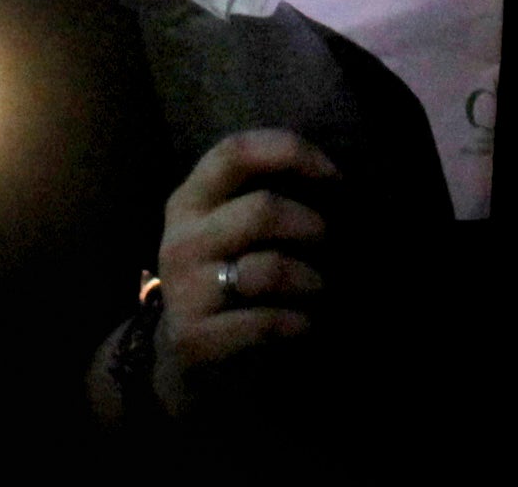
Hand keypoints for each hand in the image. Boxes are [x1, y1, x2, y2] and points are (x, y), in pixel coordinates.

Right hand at [149, 126, 336, 415]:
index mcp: (189, 200)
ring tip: (319, 289)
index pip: (236, 152)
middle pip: (262, 210)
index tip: (335, 178)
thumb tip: (337, 181)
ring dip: (312, 280)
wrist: (182, 364)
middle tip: (328, 245)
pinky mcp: (194, 340)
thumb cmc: (224, 282)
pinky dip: (299, 322)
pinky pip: (266, 322)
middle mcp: (180, 240)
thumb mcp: (230, 231)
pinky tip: (303, 324)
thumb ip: (264, 197)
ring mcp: (183, 292)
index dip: (292, 153)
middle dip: (312, 226)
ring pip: (269, 269)